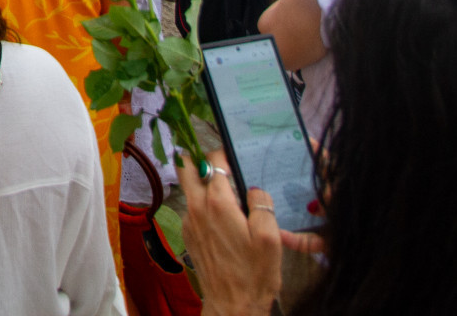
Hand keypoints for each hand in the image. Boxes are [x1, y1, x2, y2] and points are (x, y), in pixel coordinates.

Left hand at [180, 151, 283, 315]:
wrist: (232, 305)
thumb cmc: (254, 274)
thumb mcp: (270, 237)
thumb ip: (262, 203)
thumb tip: (253, 189)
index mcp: (217, 203)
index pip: (213, 161)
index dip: (224, 155)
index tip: (236, 159)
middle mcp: (197, 208)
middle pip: (186, 166)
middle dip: (199, 158)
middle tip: (220, 165)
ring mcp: (189, 221)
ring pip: (189, 187)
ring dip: (202, 182)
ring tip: (228, 194)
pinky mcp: (189, 234)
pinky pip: (193, 207)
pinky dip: (204, 204)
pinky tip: (224, 218)